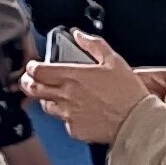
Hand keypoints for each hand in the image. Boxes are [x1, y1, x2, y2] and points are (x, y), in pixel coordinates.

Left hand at [21, 33, 152, 143]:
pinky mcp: (74, 130)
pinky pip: (63, 122)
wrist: (137, 121)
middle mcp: (65, 95)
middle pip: (32, 89)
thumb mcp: (113, 60)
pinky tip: (77, 111)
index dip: (31, 67)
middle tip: (31, 80)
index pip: (37, 71)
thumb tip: (78, 34)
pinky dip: (66, 116)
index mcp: (72, 76)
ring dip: (47, 99)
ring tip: (56, 95)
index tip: (34, 65)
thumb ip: (93, 44)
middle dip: (28, 83)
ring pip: (45, 106)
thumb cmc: (128, 92)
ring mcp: (68, 114)